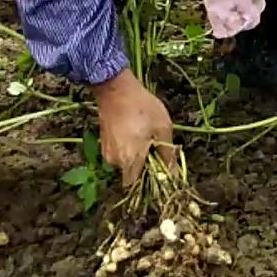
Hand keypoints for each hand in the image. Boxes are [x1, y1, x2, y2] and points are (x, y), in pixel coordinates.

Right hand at [92, 69, 175, 186]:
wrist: (116, 89)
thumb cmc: (143, 108)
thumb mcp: (163, 128)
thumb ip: (167, 154)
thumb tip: (172, 174)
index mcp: (130, 160)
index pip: (135, 186)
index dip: (148, 183)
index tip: (159, 171)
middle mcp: (115, 161)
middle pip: (132, 174)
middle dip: (145, 166)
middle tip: (156, 147)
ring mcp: (107, 152)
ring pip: (126, 163)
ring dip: (137, 155)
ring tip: (146, 136)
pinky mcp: (104, 143)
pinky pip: (119, 153)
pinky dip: (129, 148)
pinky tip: (136, 132)